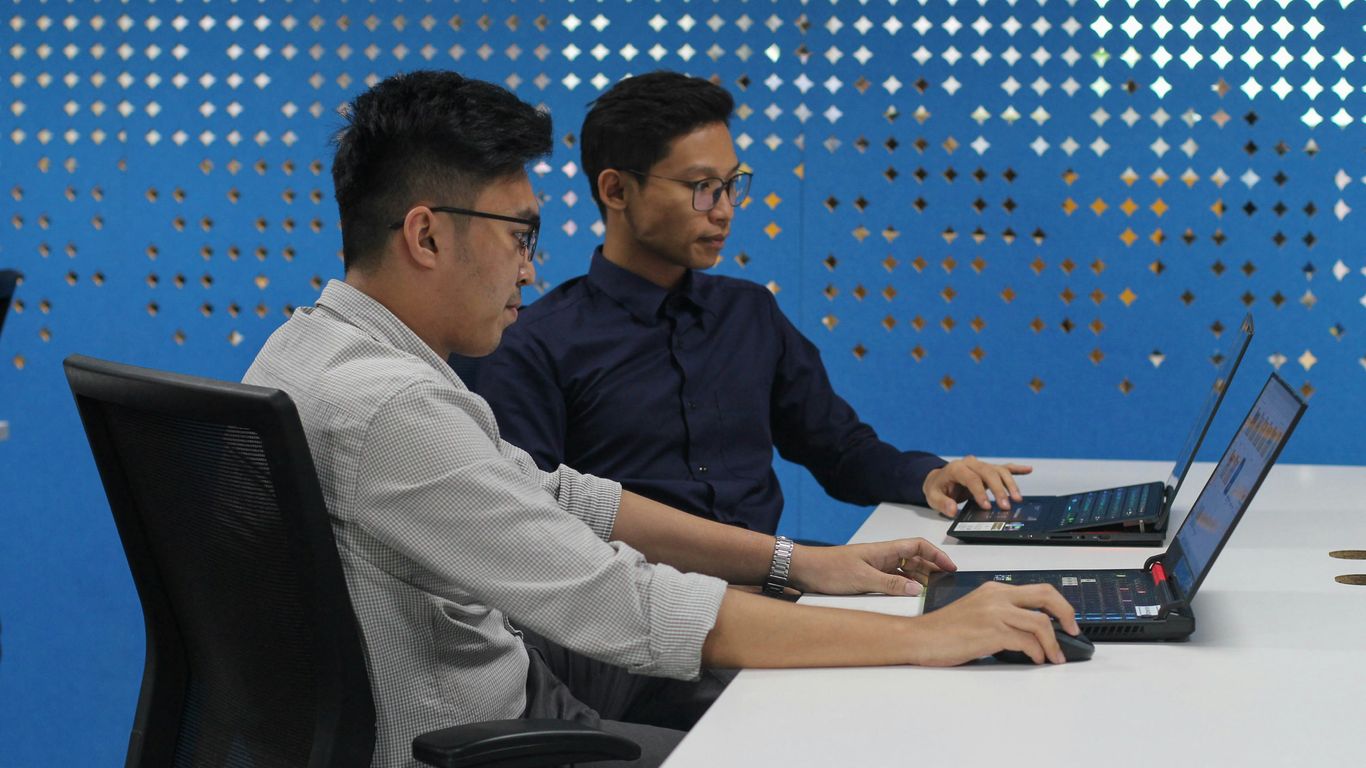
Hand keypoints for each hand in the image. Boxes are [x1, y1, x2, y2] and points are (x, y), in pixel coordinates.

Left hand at [789, 539, 955, 596]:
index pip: (917, 547)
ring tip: (930, 591)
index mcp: (883, 550)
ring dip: (918, 579)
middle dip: (931, 569)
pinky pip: (892, 579)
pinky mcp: (866, 576)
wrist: (803, 569)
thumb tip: (917, 589)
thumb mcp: (862, 579)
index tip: (950, 567)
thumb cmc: (828, 569)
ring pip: (904, 570)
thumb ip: (890, 584)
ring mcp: (874, 566)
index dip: (936, 555)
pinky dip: (902, 586)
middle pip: (914, 558)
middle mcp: (881, 556)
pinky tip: (906, 596)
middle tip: (945, 583)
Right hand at [907, 581, 1079, 665]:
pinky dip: (1037, 652)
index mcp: (994, 589)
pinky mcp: (990, 631)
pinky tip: (1035, 659)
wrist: (919, 637)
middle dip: (1066, 615)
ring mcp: (994, 612)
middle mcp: (996, 596)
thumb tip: (1031, 631)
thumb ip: (1001, 614)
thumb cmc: (944, 630)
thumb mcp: (977, 613)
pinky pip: (1026, 641)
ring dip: (1053, 643)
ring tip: (1054, 656)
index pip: (1038, 589)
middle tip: (1073, 632)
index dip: (1059, 605)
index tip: (1067, 621)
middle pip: (1046, 596)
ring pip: (1040, 622)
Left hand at [923, 456, 1032, 517]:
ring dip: (1010, 484)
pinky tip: (1028, 469)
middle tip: (1006, 506)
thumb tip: (952, 510)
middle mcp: (971, 463)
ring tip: (1017, 499)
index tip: (987, 506)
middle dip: (999, 489)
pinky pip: (1004, 467)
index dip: (980, 492)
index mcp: (956, 468)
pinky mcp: (988, 469)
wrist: (939, 479)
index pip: (971, 478)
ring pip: (999, 470)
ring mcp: (981, 465)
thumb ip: (942, 503)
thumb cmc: (937, 489)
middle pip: (988, 473)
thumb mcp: (933, 497)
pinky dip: (1016, 469)